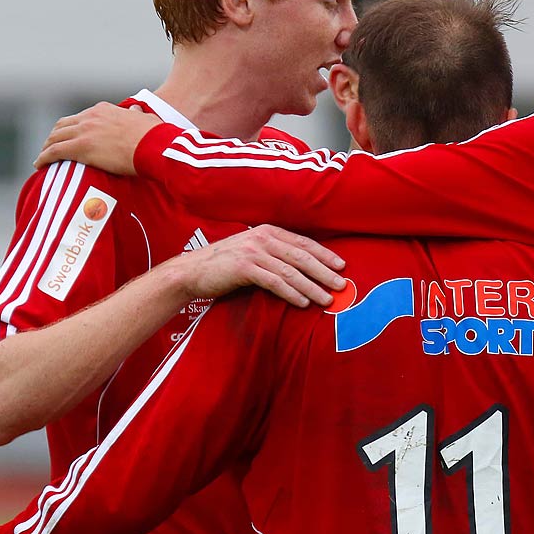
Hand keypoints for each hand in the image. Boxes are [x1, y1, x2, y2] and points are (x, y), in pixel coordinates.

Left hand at [34, 103, 161, 174]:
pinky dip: (43, 157)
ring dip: (46, 147)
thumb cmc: (154, 137)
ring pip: (55, 137)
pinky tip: (38, 165)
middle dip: (54, 136)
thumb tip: (136, 111)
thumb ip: (136, 115)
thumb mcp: (144, 119)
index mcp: (104, 110)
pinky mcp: (80, 147)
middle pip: (63, 125)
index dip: (72, 128)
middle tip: (50, 147)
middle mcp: (90, 117)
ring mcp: (84, 131)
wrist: (152, 146)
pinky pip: (54, 151)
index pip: (81, 117)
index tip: (69, 136)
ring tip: (42, 158)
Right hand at [169, 225, 346, 307]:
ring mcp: (253, 251)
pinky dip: (291, 293)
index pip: (303, 243)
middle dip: (325, 272)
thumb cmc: (224, 265)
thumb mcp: (252, 252)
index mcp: (268, 231)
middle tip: (342, 286)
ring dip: (312, 286)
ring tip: (326, 299)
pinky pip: (274, 282)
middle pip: (302, 256)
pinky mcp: (244, 267)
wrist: (191, 271)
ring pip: (291, 271)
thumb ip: (274, 255)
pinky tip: (303, 302)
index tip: (342, 267)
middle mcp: (263, 238)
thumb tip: (303, 270)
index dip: (325, 254)